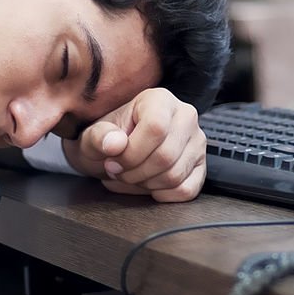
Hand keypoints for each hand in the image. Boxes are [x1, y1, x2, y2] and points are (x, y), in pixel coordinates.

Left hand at [62, 88, 206, 201]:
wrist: (115, 153)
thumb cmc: (107, 141)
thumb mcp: (92, 136)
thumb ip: (99, 137)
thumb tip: (114, 144)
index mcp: (160, 99)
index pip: (155, 128)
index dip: (131, 153)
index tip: (112, 161)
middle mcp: (185, 116)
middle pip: (165, 156)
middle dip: (135, 173)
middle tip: (118, 171)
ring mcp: (197, 142)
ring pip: (175, 176)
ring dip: (145, 184)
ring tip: (130, 176)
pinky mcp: (201, 167)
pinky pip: (186, 190)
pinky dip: (162, 194)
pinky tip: (148, 184)